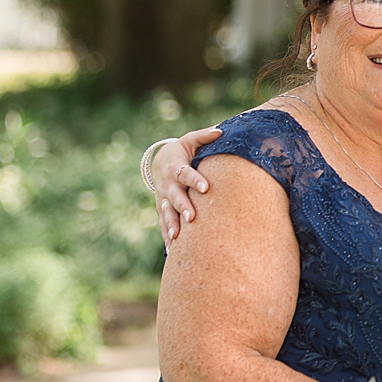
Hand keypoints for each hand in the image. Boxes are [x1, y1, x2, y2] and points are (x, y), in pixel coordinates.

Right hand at [154, 127, 222, 247]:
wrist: (160, 164)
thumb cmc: (183, 151)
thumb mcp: (191, 140)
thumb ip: (204, 136)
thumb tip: (221, 131)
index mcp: (176, 168)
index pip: (186, 174)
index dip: (195, 180)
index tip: (206, 187)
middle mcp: (168, 185)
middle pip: (175, 197)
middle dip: (183, 207)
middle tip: (192, 217)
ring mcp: (163, 200)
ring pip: (166, 214)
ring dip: (171, 225)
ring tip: (177, 238)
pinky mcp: (162, 211)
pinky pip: (163, 225)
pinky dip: (167, 237)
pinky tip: (173, 251)